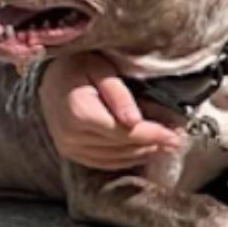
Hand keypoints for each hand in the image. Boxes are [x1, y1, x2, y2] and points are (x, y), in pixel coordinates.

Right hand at [38, 52, 181, 169]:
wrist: (48, 76)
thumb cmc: (76, 64)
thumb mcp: (99, 67)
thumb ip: (118, 93)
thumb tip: (135, 121)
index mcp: (79, 111)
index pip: (125, 131)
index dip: (153, 134)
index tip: (176, 134)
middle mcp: (71, 135)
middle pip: (123, 146)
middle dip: (154, 143)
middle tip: (179, 137)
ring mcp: (70, 148)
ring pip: (116, 158)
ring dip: (144, 153)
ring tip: (167, 143)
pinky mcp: (71, 153)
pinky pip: (105, 162)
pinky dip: (128, 158)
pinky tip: (145, 150)